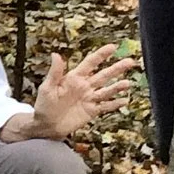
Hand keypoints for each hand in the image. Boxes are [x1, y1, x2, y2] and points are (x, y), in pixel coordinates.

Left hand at [23, 45, 138, 138]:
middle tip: (130, 62)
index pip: (90, 63)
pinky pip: (105, 106)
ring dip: (118, 87)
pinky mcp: (91, 111)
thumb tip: (55, 54)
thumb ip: (54, 72)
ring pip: (107, 90)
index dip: (101, 55)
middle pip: (104, 75)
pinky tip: (124, 100)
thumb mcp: (47, 87)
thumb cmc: (44, 105)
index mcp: (74, 78)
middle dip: (117, 69)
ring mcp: (89, 99)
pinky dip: (115, 104)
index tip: (112, 47)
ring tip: (128, 83)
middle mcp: (84, 86)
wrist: (46, 125)